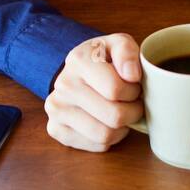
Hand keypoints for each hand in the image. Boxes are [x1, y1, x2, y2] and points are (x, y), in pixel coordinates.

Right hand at [44, 33, 143, 151]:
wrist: (78, 72)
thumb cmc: (103, 60)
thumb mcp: (118, 44)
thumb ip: (127, 51)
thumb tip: (131, 75)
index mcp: (78, 60)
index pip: (116, 90)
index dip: (134, 91)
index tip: (134, 86)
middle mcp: (63, 85)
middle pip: (114, 116)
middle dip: (132, 112)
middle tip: (132, 103)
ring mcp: (56, 109)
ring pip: (105, 135)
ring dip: (122, 127)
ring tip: (121, 112)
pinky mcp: (55, 129)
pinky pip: (95, 145)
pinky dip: (109, 139)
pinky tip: (106, 122)